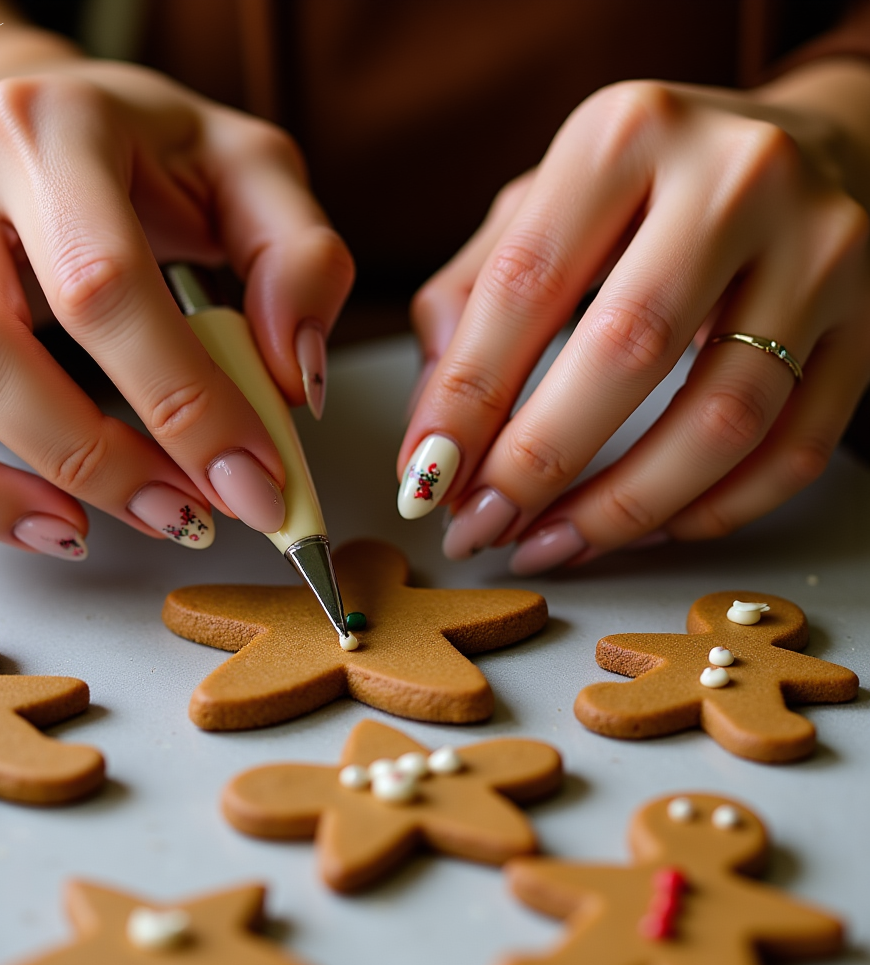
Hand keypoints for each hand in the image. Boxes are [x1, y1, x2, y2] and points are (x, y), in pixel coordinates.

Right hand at [0, 59, 352, 557]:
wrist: (42, 127)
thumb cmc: (154, 158)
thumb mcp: (253, 174)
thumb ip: (298, 260)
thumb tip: (291, 377)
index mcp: (56, 131)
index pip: (106, 283)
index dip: (185, 401)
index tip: (256, 482)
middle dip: (114, 458)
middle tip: (203, 513)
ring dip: (50, 481)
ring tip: (151, 518)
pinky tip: (55, 522)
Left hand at [400, 62, 869, 572]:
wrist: (800, 148)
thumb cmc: (644, 189)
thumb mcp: (541, 204)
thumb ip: (470, 299)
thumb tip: (434, 433)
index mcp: (626, 137)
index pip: (524, 286)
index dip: (464, 400)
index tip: (423, 477)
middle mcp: (735, 181)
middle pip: (626, 354)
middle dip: (537, 465)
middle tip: (482, 525)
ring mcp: (819, 251)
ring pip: (720, 422)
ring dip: (620, 511)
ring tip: (548, 542)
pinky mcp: (868, 324)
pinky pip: (791, 451)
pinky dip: (709, 512)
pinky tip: (644, 527)